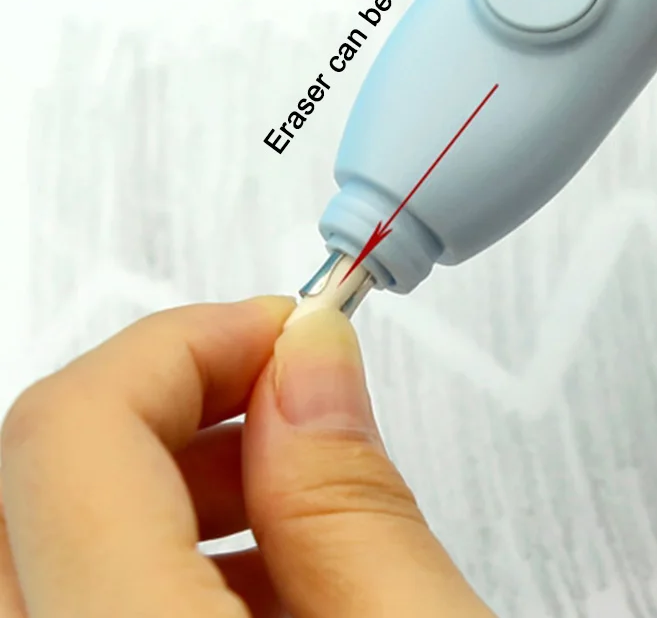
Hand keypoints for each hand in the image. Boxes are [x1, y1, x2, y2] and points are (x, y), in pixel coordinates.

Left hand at [0, 298, 495, 617]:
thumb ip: (356, 503)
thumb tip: (313, 362)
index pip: (72, 434)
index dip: (184, 343)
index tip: (286, 331)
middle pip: (36, 474)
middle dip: (176, 400)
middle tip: (292, 396)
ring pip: (41, 537)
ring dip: (165, 480)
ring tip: (293, 498)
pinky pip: (65, 601)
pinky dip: (153, 554)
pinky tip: (262, 585)